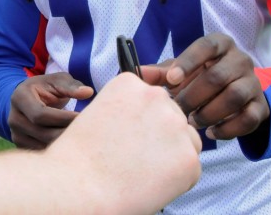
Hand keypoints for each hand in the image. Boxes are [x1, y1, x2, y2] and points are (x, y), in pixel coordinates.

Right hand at [8, 72, 93, 148]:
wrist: (30, 99)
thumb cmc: (47, 87)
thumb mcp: (58, 81)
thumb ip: (71, 86)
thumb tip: (88, 92)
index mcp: (20, 98)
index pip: (40, 114)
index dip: (63, 118)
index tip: (83, 118)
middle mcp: (14, 118)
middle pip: (43, 133)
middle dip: (67, 133)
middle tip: (88, 132)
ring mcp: (16, 134)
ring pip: (44, 146)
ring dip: (65, 145)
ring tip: (83, 139)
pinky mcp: (21, 146)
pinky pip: (43, 153)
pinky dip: (59, 151)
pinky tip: (73, 146)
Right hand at [46, 73, 201, 212]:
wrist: (79, 188)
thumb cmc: (81, 158)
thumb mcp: (100, 113)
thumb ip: (129, 110)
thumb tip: (151, 124)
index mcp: (131, 83)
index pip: (153, 100)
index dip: (143, 122)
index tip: (128, 136)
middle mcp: (157, 97)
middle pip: (173, 117)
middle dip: (161, 137)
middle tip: (135, 158)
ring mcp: (176, 127)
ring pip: (188, 141)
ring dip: (172, 156)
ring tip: (142, 172)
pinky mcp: (189, 157)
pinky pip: (191, 169)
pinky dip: (177, 180)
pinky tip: (150, 184)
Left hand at [142, 32, 269, 139]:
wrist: (236, 95)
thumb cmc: (201, 77)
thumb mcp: (182, 71)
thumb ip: (161, 72)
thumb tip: (137, 74)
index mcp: (220, 44)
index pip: (206, 46)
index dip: (188, 62)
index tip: (171, 81)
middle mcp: (240, 59)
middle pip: (217, 76)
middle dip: (194, 96)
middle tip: (178, 110)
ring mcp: (253, 82)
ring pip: (234, 96)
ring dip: (209, 112)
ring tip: (194, 122)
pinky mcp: (261, 106)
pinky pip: (248, 118)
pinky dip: (227, 129)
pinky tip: (212, 132)